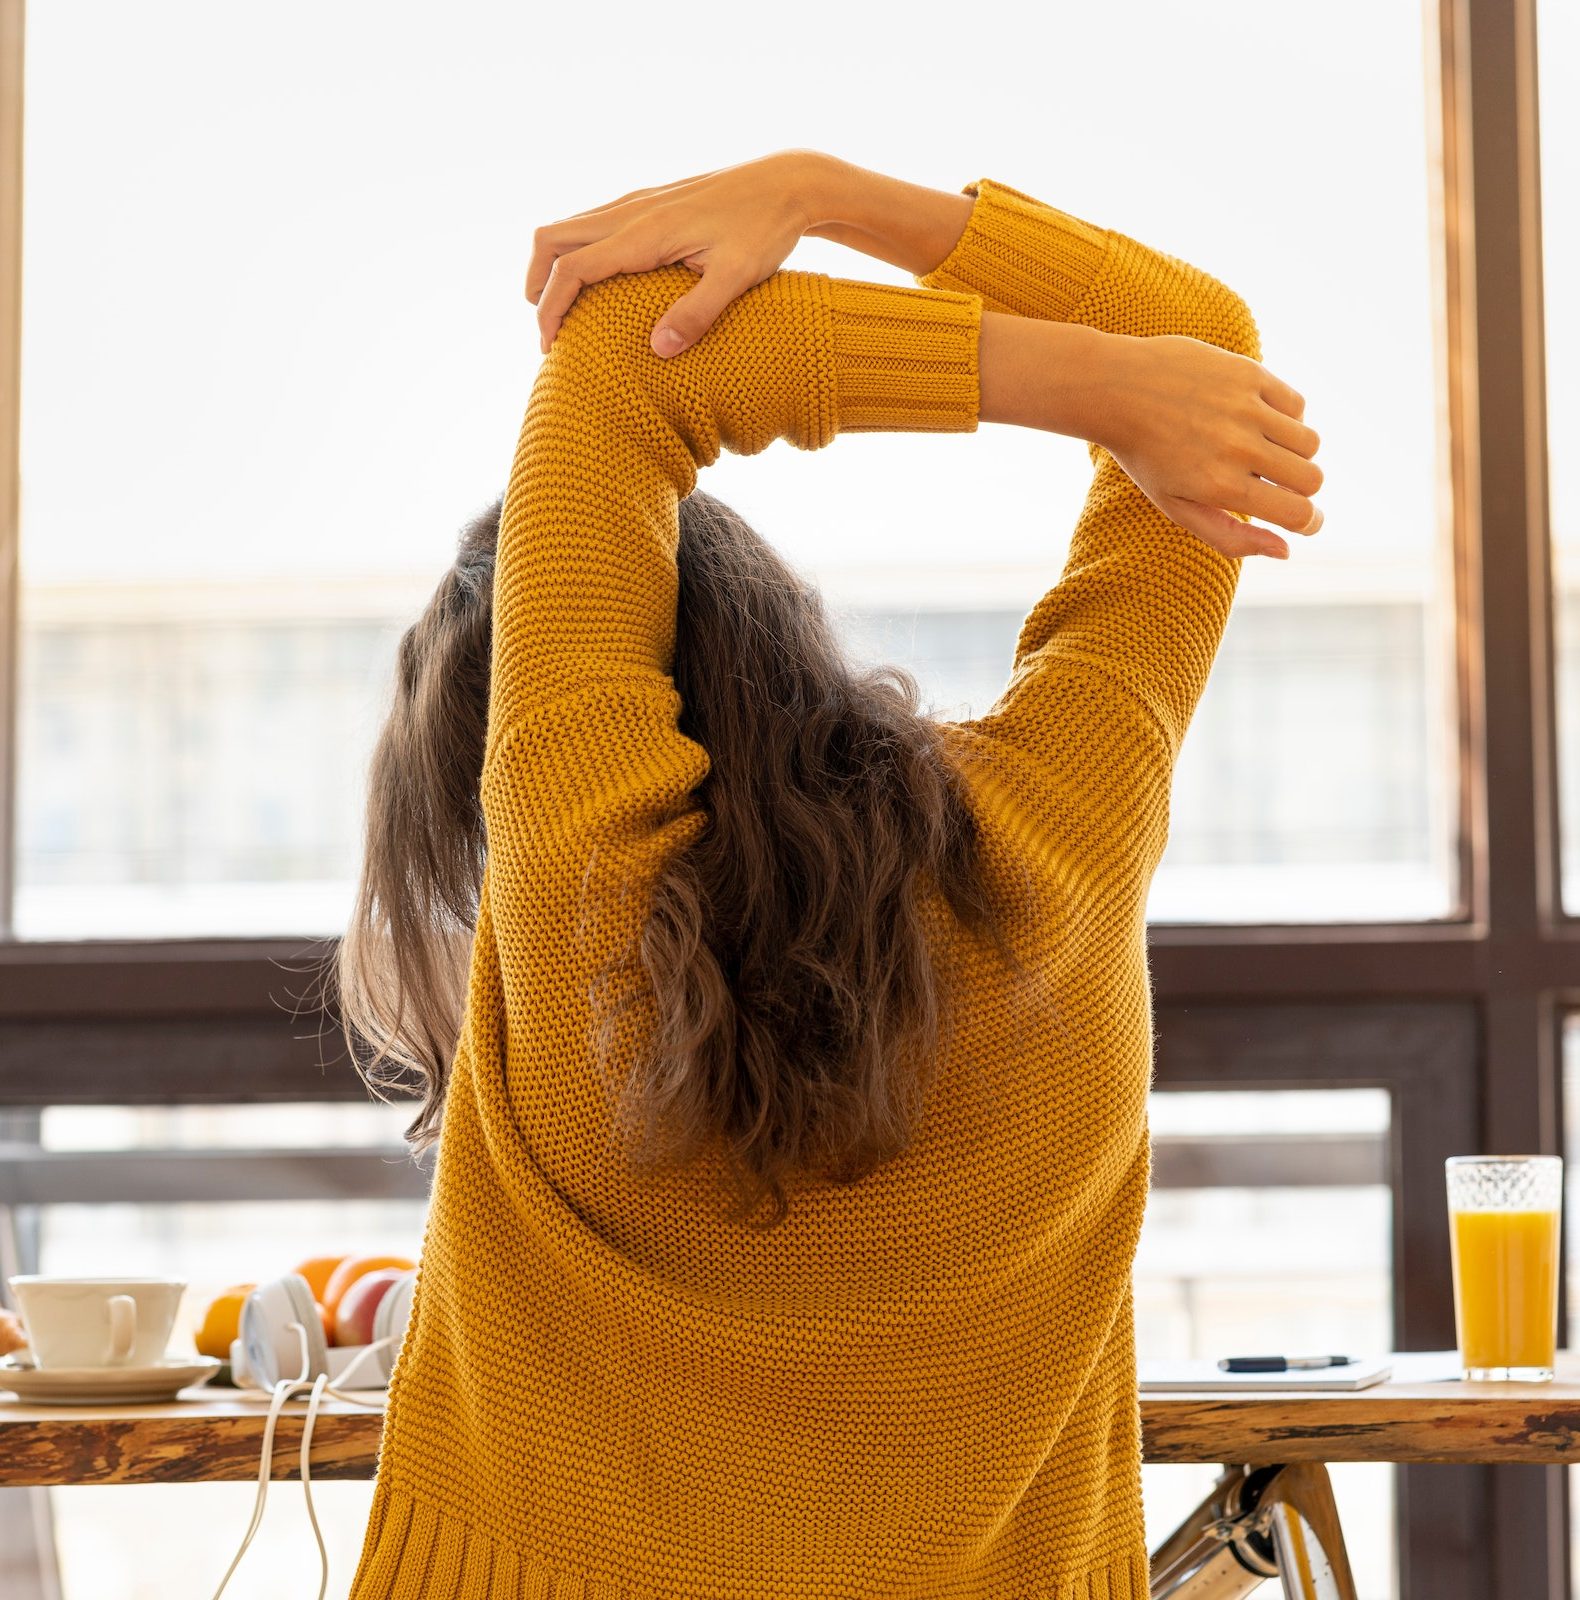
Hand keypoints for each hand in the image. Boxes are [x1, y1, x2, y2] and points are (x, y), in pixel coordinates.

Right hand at [525, 149, 824, 357]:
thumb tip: (658, 350)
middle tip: (546, 331)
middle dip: (538, 284)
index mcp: (645, 232)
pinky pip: (595, 224)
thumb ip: (698, 313)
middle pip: (554, 239)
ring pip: (571, 227)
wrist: (789, 181)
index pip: (574, 268)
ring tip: (561, 310)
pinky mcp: (652, 202)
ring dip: (554, 266)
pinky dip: (578, 254)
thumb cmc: (766, 229)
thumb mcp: (737, 276)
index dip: (552, 308)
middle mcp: (632, 211)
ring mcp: (640, 202)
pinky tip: (597, 284)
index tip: (550, 346)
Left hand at [1090, 332, 1323, 558]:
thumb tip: (1286, 551)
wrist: (1117, 389)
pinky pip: (1297, 405)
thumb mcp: (1177, 507)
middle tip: (1274, 483)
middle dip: (1300, 489)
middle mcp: (1238, 448)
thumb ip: (1230, 536)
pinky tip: (1255, 420)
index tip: (1306, 521)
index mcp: (1219, 487)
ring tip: (1262, 451)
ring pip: (1310, 443)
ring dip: (1295, 453)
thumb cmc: (1147, 457)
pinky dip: (1286, 417)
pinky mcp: (1250, 374)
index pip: (1297, 513)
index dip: (1309, 522)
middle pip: (1312, 479)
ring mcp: (1246, 408)